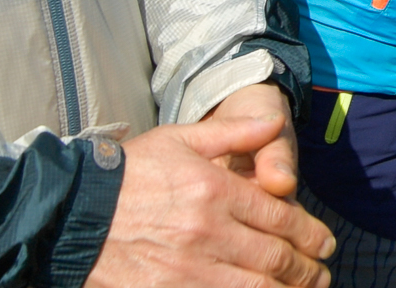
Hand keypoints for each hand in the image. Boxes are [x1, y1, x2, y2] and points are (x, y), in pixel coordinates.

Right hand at [87, 97, 336, 287]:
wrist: (70, 213)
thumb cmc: (129, 172)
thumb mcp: (180, 139)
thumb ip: (234, 132)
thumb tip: (277, 122)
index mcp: (215, 192)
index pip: (281, 219)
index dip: (311, 236)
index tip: (325, 245)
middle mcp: (206, 233)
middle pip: (274, 259)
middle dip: (306, 270)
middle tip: (321, 275)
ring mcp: (184, 271)